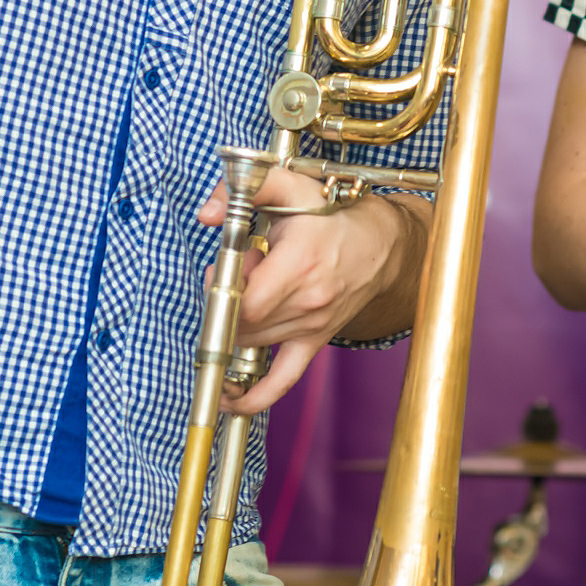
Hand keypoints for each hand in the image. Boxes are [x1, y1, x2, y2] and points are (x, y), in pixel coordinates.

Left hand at [196, 167, 424, 416]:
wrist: (379, 243)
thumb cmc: (329, 214)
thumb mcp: (287, 186)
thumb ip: (242, 190)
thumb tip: (207, 214)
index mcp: (299, 264)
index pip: (246, 302)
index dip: (222, 291)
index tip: (220, 269)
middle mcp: (308, 302)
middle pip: (245, 326)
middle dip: (224, 305)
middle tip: (231, 278)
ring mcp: (312, 327)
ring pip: (253, 346)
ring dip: (235, 327)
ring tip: (246, 295)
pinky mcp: (316, 342)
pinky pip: (283, 380)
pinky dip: (254, 396)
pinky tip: (229, 399)